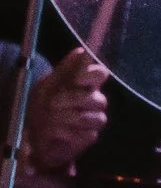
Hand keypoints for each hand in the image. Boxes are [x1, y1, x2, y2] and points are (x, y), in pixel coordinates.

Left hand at [24, 47, 107, 171]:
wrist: (32, 132)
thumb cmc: (41, 106)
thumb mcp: (47, 84)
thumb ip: (64, 69)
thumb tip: (81, 50)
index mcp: (85, 85)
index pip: (101, 74)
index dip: (92, 75)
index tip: (77, 78)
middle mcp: (94, 101)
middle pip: (98, 99)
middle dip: (74, 100)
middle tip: (52, 103)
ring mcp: (93, 120)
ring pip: (96, 118)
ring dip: (69, 118)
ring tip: (51, 119)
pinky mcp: (88, 137)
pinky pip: (87, 135)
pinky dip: (67, 132)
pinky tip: (54, 131)